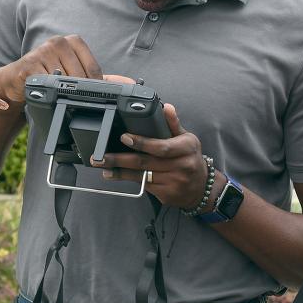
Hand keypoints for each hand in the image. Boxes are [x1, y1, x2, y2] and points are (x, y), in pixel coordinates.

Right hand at [0, 35, 101, 103]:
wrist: (17, 79)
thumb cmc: (50, 74)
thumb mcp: (77, 73)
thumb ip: (103, 78)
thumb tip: (131, 84)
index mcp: (74, 41)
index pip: (94, 69)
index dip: (92, 87)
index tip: (84, 93)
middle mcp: (59, 42)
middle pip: (80, 77)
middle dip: (76, 91)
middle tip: (65, 93)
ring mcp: (43, 50)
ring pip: (64, 82)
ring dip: (60, 92)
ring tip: (53, 90)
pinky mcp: (30, 63)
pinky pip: (47, 84)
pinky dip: (48, 92)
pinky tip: (43, 89)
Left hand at [91, 104, 213, 207]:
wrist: (201, 187)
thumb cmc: (190, 159)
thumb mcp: (187, 139)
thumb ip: (174, 125)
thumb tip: (167, 107)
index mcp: (186, 148)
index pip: (161, 146)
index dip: (141, 143)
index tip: (124, 138)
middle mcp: (181, 166)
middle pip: (145, 162)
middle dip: (120, 159)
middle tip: (101, 157)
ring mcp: (174, 182)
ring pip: (141, 175)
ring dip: (119, 171)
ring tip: (102, 166)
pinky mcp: (166, 194)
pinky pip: (144, 186)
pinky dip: (128, 180)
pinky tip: (115, 175)